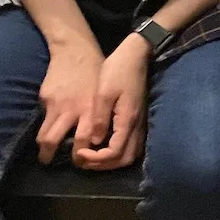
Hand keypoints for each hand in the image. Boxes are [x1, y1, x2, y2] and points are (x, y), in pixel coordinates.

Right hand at [36, 39, 103, 163]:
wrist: (75, 50)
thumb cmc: (97, 72)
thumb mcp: (105, 94)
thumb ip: (100, 116)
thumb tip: (97, 138)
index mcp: (90, 110)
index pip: (82, 141)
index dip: (79, 155)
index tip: (79, 160)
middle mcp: (70, 110)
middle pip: (53, 141)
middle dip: (49, 156)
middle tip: (49, 161)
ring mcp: (54, 104)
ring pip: (42, 134)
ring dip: (42, 146)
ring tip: (44, 152)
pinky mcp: (44, 98)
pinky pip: (43, 117)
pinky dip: (46, 123)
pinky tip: (50, 122)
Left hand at [71, 34, 149, 171]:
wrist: (136, 54)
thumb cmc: (118, 70)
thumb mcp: (103, 92)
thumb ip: (99, 118)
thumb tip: (93, 140)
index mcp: (127, 119)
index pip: (114, 152)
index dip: (96, 159)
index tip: (80, 154)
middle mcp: (136, 125)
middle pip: (124, 159)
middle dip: (103, 165)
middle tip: (83, 160)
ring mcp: (140, 123)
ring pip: (130, 154)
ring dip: (110, 161)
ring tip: (92, 156)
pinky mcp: (139, 120)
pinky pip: (131, 145)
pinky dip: (117, 152)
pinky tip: (104, 146)